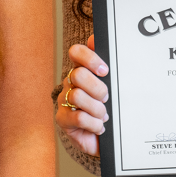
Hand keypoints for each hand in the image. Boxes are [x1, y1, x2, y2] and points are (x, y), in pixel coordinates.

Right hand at [56, 40, 108, 157]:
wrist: (102, 138)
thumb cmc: (107, 109)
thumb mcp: (112, 87)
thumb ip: (105, 64)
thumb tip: (95, 38)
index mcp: (81, 71)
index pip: (76, 53)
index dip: (90, 59)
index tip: (105, 71)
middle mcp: (70, 83)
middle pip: (78, 75)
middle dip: (98, 89)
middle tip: (106, 99)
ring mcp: (64, 101)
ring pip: (78, 97)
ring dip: (98, 110)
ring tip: (103, 116)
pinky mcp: (63, 119)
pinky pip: (79, 118)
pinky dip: (94, 124)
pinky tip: (99, 126)